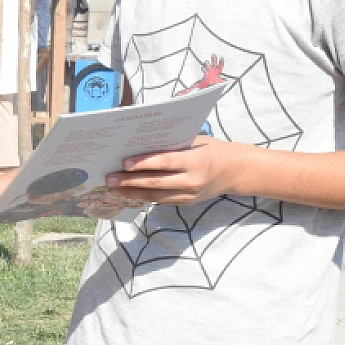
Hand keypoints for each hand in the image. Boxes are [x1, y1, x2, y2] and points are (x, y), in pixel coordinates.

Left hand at [106, 136, 246, 204]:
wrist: (236, 171)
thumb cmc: (211, 149)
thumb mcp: (195, 142)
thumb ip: (172, 145)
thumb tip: (139, 144)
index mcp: (195, 161)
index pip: (165, 162)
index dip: (143, 163)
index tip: (124, 163)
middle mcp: (192, 180)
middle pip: (156, 183)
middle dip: (130, 181)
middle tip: (109, 179)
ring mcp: (189, 195)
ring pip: (155, 196)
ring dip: (131, 193)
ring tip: (113, 188)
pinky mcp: (186, 203)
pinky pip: (161, 201)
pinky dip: (143, 197)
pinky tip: (128, 193)